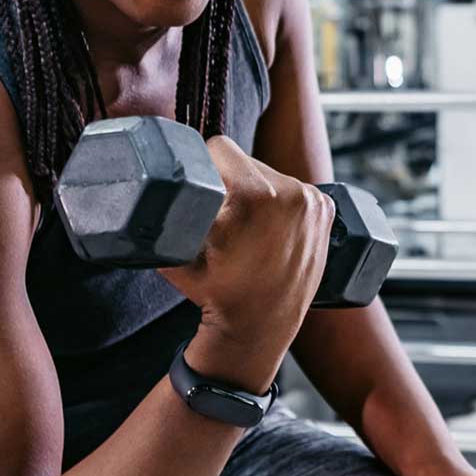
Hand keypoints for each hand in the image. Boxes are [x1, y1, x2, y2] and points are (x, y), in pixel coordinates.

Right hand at [156, 136, 335, 385]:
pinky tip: (271, 228)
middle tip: (224, 215)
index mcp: (253, 194)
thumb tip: (149, 188)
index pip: (220, 147)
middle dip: (231, 180)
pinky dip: (281, 202)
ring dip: (256, 191)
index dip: (204, 165)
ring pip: (270, 174)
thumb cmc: (214, 292)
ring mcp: (312, 201)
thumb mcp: (178, 252)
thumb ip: (165, 214)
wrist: (258, 328)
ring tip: (248, 226)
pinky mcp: (326, 210)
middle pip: (246, 160)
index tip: (204, 190)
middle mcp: (291, 192)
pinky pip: (293, 189)